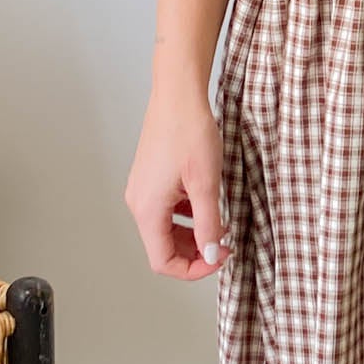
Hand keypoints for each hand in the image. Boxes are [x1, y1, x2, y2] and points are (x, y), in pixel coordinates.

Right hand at [124, 84, 232, 279]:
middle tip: (224, 244)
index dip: (193, 269)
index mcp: (147, 208)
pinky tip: (208, 204)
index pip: (163, 261)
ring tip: (220, 224)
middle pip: (163, 247)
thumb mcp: (206, 183)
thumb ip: (208, 223)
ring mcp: (143, 189)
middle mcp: (139, 202)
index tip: (220, 259)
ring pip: (166, 229)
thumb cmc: (189, 131)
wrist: (178, 94)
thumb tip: (211, 253)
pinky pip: (167, 209)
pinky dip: (187, 215)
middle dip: (195, 252)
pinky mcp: (151, 178)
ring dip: (193, 234)